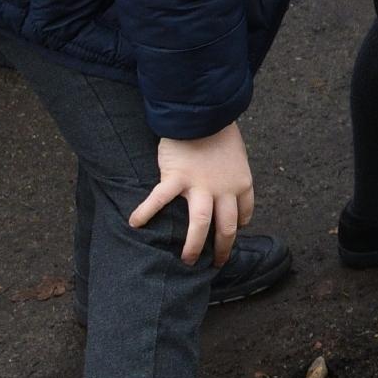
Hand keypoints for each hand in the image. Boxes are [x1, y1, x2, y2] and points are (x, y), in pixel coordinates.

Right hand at [130, 123, 252, 266]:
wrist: (204, 113)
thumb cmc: (219, 132)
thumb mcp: (236, 157)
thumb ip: (230, 177)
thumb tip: (223, 191)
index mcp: (241, 183)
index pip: (243, 214)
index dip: (237, 227)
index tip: (231, 234)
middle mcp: (224, 189)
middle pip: (226, 228)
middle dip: (222, 249)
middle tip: (215, 264)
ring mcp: (200, 186)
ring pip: (200, 224)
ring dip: (194, 246)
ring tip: (187, 260)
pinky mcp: (176, 177)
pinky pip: (159, 200)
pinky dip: (145, 212)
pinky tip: (134, 223)